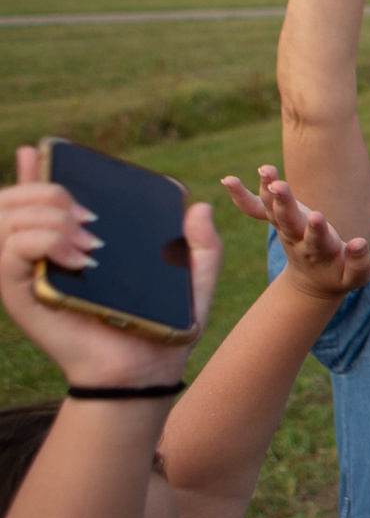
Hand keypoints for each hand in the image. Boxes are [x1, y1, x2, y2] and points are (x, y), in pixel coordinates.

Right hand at [2, 145, 214, 385]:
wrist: (147, 368)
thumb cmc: (165, 324)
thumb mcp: (194, 277)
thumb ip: (201, 242)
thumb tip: (197, 206)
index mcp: (73, 242)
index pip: (37, 197)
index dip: (33, 171)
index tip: (39, 149)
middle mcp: (41, 253)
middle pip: (17, 197)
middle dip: (50, 189)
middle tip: (89, 216)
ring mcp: (27, 270)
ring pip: (8, 214)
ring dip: (49, 214)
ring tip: (90, 242)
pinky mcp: (21, 292)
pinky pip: (11, 247)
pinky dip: (44, 239)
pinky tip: (80, 257)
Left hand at [220, 166, 369, 299]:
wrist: (312, 282)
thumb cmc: (339, 276)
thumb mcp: (355, 276)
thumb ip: (359, 261)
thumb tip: (360, 243)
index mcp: (319, 252)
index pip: (317, 239)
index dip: (317, 229)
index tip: (317, 215)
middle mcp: (297, 238)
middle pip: (288, 220)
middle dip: (284, 202)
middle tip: (278, 185)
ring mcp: (284, 229)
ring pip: (272, 210)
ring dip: (266, 190)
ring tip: (264, 169)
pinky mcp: (278, 222)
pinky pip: (256, 209)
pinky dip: (241, 196)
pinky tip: (228, 180)